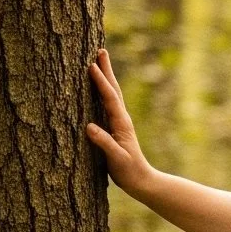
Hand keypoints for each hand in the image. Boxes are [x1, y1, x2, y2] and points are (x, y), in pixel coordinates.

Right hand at [86, 48, 156, 197]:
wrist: (141, 181)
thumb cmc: (129, 171)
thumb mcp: (116, 159)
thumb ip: (104, 143)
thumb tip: (89, 126)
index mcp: (121, 123)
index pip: (109, 97)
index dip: (100, 81)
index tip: (91, 65)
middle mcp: (121, 118)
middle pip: (113, 89)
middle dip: (106, 70)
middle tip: (101, 50)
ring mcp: (119, 122)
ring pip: (112, 94)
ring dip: (106, 77)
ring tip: (99, 61)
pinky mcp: (115, 127)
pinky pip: (107, 103)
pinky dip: (102, 91)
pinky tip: (97, 88)